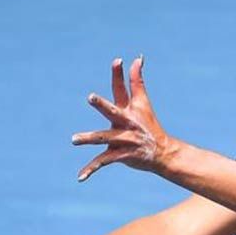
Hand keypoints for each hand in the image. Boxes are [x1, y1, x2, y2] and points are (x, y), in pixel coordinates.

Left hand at [72, 56, 176, 181]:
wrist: (161, 153)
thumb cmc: (148, 124)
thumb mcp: (142, 102)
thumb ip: (137, 80)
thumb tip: (138, 58)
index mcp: (128, 110)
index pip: (123, 89)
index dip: (119, 75)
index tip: (117, 60)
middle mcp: (126, 123)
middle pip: (113, 111)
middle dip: (102, 105)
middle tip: (90, 97)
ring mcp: (123, 140)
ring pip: (104, 138)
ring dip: (90, 139)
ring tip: (74, 140)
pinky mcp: (120, 155)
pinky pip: (103, 162)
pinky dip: (91, 169)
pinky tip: (80, 177)